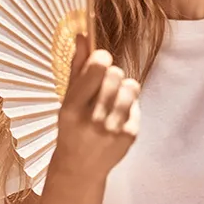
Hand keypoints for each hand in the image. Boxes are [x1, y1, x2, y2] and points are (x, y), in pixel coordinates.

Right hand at [50, 34, 140, 181]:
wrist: (79, 169)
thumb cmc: (72, 128)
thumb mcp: (67, 100)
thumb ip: (76, 67)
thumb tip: (82, 35)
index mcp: (72, 108)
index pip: (97, 68)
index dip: (101, 58)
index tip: (100, 61)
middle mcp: (93, 119)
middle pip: (116, 73)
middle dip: (111, 75)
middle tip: (103, 87)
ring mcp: (113, 129)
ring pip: (130, 86)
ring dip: (122, 88)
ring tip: (111, 100)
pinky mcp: (130, 135)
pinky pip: (137, 103)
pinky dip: (128, 105)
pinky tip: (116, 116)